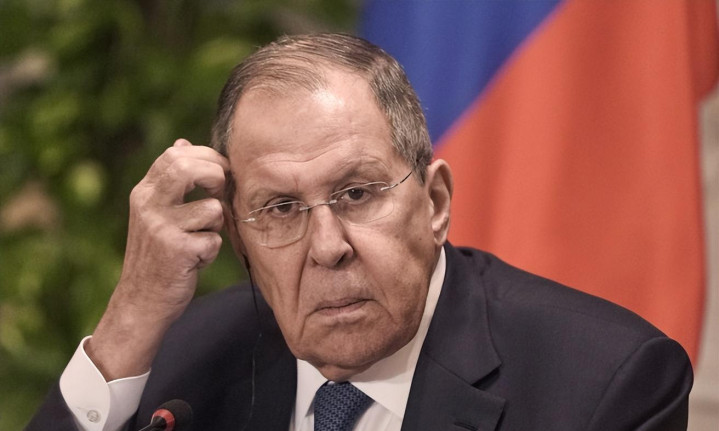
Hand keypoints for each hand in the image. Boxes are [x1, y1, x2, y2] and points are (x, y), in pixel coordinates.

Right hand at [87, 139, 229, 379]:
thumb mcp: (157, 212)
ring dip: (217, 227)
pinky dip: (212, 252)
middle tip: (220, 193)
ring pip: (213, 209)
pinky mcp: (176, 251)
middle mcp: (148, 205)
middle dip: (216, 176)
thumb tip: (183, 142)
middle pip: (189, 167)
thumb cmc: (158, 254)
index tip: (220, 172)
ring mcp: (161, 228)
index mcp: (144, 192)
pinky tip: (195, 260)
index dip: (206, 157)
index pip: (175, 154)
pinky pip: (214, 241)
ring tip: (201, 240)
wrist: (141, 300)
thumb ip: (171, 180)